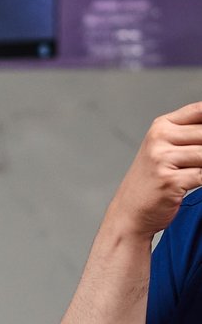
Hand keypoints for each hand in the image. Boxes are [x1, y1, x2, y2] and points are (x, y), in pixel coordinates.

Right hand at [109, 101, 201, 238]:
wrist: (129, 213)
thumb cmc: (152, 183)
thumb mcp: (166, 151)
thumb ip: (192, 136)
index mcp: (161, 126)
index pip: (200, 110)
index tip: (200, 144)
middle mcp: (159, 138)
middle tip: (197, 163)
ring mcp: (162, 159)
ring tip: (193, 174)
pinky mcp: (169, 180)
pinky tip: (191, 184)